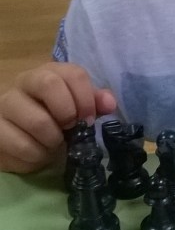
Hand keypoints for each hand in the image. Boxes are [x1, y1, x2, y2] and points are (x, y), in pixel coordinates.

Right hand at [0, 63, 116, 173]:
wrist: (21, 143)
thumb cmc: (53, 123)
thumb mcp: (76, 111)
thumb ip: (93, 104)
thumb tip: (109, 103)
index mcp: (50, 73)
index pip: (73, 73)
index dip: (86, 98)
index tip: (89, 119)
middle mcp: (25, 81)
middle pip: (50, 84)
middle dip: (68, 113)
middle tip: (70, 130)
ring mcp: (6, 103)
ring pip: (38, 120)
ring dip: (53, 140)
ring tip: (52, 144)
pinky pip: (23, 145)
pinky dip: (37, 156)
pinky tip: (36, 154)